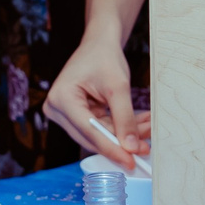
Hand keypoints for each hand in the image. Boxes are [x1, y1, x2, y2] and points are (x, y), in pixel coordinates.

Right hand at [43, 31, 141, 168]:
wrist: (99, 43)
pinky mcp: (75, 116)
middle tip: (146, 148)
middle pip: (91, 136)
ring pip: (98, 135)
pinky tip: (139, 124)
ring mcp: (64, 114)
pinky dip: (119, 127)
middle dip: (120, 142)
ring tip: (148, 129)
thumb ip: (125, 118)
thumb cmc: (104, 57)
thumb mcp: (118, 86)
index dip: (110, 148)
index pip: (88, 130)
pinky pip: (99, 128)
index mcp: (61, 98)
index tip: (130, 161)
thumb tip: (132, 147)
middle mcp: (56, 109)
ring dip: (123, 135)